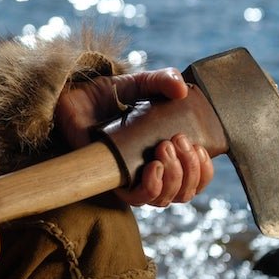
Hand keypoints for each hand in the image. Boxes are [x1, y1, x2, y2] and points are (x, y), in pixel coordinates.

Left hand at [55, 69, 214, 207]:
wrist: (74, 97)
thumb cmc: (108, 95)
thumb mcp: (140, 84)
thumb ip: (162, 80)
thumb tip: (182, 88)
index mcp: (166, 153)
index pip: (196, 177)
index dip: (203, 170)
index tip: (198, 148)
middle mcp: (152, 170)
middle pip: (185, 191)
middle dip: (190, 170)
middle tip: (177, 141)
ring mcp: (132, 178)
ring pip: (166, 198)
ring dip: (174, 177)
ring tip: (164, 148)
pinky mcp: (112, 180)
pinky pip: (139, 199)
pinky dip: (153, 187)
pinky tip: (152, 167)